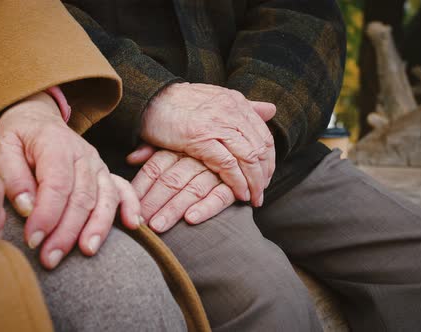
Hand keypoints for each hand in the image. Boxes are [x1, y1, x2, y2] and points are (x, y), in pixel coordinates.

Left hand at [0, 92, 141, 268]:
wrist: (37, 119)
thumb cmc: (18, 137)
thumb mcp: (2, 148)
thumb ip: (13, 178)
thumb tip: (28, 208)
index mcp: (56, 144)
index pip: (57, 185)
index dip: (47, 215)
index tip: (33, 240)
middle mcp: (83, 155)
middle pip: (82, 197)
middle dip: (67, 232)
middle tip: (50, 258)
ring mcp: (98, 165)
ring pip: (104, 198)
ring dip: (97, 227)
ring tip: (86, 251)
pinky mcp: (105, 174)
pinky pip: (123, 190)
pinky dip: (130, 207)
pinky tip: (132, 226)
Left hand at [127, 144, 234, 232]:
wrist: (240, 138)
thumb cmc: (198, 144)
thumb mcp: (174, 140)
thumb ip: (152, 150)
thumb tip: (131, 159)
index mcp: (178, 148)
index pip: (155, 168)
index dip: (141, 188)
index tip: (129, 205)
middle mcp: (196, 158)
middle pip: (171, 181)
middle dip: (154, 203)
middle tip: (140, 222)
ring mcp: (216, 170)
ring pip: (192, 190)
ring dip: (174, 209)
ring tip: (159, 225)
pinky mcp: (234, 184)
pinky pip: (220, 196)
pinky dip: (206, 207)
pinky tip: (191, 219)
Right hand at [141, 82, 275, 206]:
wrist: (149, 98)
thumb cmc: (179, 103)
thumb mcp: (216, 99)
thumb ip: (245, 106)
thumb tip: (271, 109)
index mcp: (236, 103)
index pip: (264, 135)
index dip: (269, 159)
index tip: (266, 176)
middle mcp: (231, 112)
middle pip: (260, 148)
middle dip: (265, 174)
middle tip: (262, 192)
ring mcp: (217, 124)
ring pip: (248, 158)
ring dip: (255, 182)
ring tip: (254, 198)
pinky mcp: (201, 138)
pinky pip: (228, 165)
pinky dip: (237, 182)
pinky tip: (239, 194)